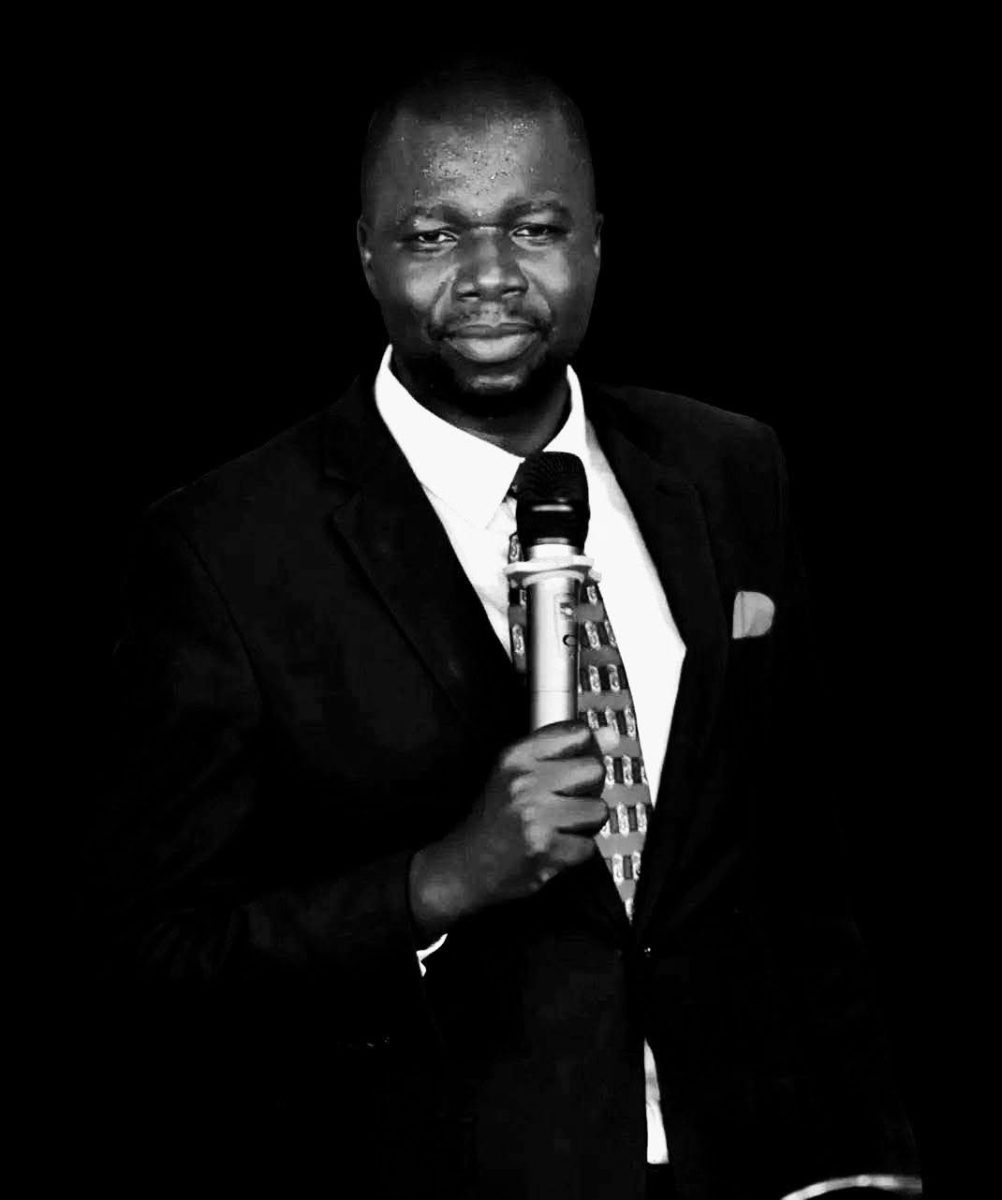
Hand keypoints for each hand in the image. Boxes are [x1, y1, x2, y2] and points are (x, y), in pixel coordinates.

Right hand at [409, 721, 617, 940]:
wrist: (466, 864)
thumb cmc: (494, 818)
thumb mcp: (517, 772)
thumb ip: (563, 750)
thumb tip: (610, 736)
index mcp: (516, 757)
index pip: (577, 734)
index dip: (586, 751)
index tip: (577, 763)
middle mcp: (524, 782)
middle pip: (594, 770)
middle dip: (588, 789)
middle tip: (567, 800)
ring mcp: (534, 816)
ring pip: (597, 810)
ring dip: (585, 823)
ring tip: (561, 826)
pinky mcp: (545, 849)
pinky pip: (588, 845)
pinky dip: (575, 851)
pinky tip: (554, 847)